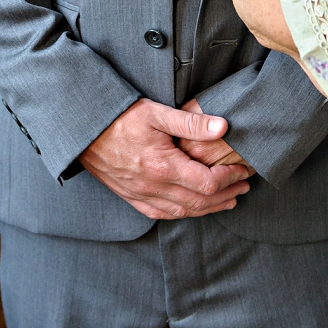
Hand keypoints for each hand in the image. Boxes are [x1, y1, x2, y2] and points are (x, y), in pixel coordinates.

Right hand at [77, 98, 250, 219]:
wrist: (83, 132)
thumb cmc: (121, 118)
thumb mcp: (157, 113)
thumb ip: (191, 122)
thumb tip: (223, 126)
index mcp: (162, 167)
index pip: (207, 182)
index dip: (229, 179)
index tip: (243, 171)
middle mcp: (152, 187)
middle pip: (198, 202)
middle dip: (225, 196)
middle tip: (244, 188)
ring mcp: (140, 195)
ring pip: (180, 212)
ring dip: (207, 209)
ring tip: (227, 201)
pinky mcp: (130, 196)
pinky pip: (159, 214)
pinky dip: (181, 213)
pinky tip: (192, 209)